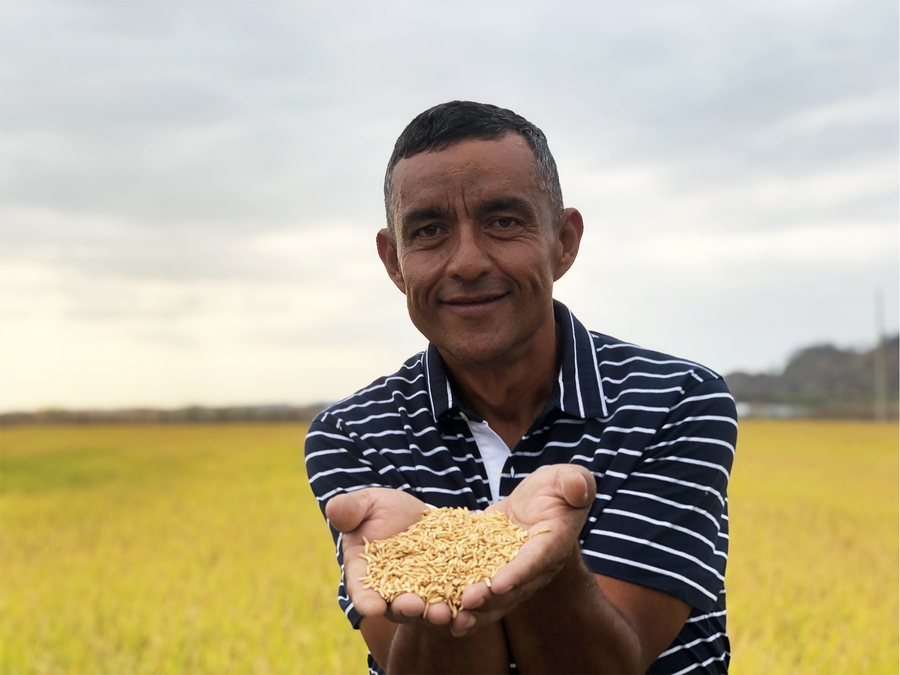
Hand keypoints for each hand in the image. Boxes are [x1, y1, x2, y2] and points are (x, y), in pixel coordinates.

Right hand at [325, 488, 457, 624]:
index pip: (361, 591)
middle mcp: (391, 591)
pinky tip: (468, 601)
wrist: (415, 514)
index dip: (365, 600)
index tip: (371, 607)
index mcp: (364, 574)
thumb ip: (350, 510)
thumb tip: (332, 509)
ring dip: (433, 613)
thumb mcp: (367, 504)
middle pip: (395, 605)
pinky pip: (452, 596)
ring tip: (443, 613)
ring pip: (425, 608)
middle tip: (413, 607)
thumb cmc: (381, 509)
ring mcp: (420, 592)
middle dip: (404, 609)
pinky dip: (458, 602)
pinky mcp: (445, 586)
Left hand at [450, 464, 595, 635]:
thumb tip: (577, 487)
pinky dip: (462, 600)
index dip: (518, 573)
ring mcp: (514, 570)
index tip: (498, 585)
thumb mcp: (570, 478)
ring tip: (454, 622)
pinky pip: (480, 585)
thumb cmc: (560, 487)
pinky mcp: (494, 567)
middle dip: (490, 598)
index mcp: (553, 543)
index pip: (535, 560)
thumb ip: (576, 483)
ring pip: (495, 596)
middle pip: (512, 587)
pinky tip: (442, 615)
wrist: (542, 497)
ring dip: (476, 611)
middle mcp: (535, 565)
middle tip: (466, 605)